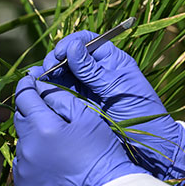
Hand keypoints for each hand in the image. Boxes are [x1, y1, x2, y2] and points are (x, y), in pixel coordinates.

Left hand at [13, 67, 147, 185]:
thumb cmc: (100, 151)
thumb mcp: (86, 117)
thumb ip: (59, 97)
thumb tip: (40, 86)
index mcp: (42, 127)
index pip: (24, 97)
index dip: (27, 85)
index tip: (31, 80)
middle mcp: (27, 147)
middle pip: (20, 119)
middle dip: (32, 112)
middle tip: (49, 115)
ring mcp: (23, 168)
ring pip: (21, 141)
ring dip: (33, 137)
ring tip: (54, 144)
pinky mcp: (24, 185)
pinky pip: (22, 164)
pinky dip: (32, 159)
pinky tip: (50, 162)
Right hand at [42, 30, 184, 183]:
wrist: (147, 144)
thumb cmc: (140, 112)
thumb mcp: (116, 88)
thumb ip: (92, 70)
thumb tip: (72, 47)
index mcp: (111, 60)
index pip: (87, 41)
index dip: (71, 43)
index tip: (60, 53)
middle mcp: (97, 71)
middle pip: (70, 56)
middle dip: (56, 59)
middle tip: (47, 69)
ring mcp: (86, 87)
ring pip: (62, 74)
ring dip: (48, 73)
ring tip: (36, 77)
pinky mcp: (78, 103)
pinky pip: (60, 91)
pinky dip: (48, 88)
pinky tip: (38, 87)